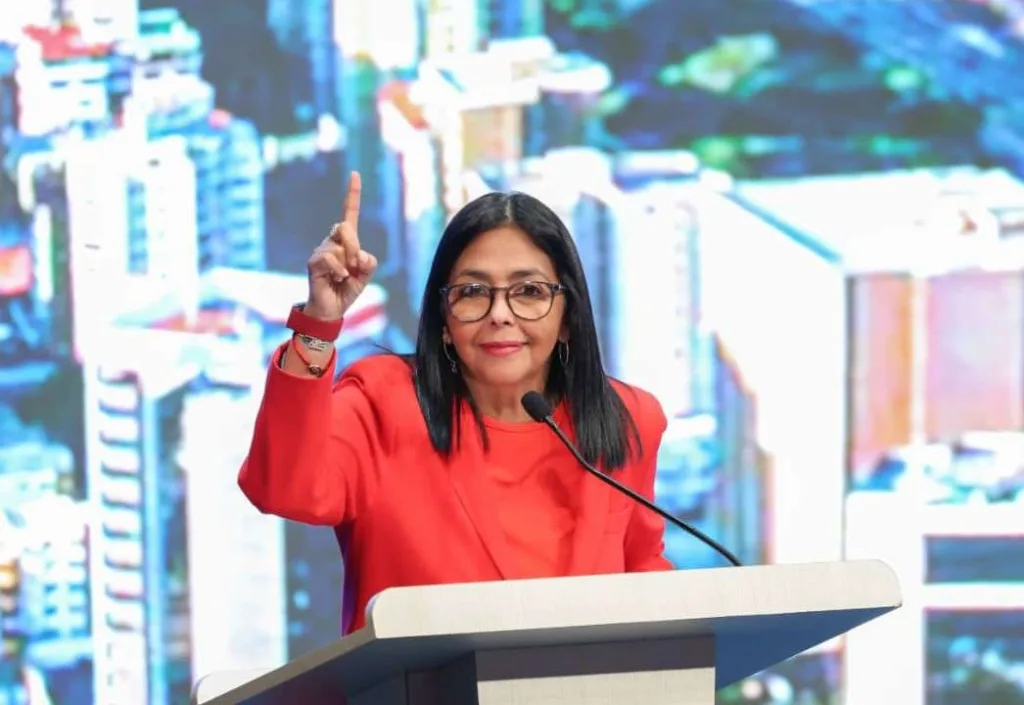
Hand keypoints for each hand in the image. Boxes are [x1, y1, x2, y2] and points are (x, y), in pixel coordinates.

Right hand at [305, 172, 377, 320]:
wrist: (333, 309)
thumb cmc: (348, 289)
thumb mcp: (366, 274)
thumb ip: (369, 261)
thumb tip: (357, 256)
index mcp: (347, 241)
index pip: (350, 212)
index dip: (352, 194)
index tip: (355, 174)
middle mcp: (332, 241)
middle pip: (345, 226)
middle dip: (355, 246)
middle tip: (356, 265)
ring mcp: (321, 250)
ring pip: (339, 245)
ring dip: (348, 264)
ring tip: (343, 277)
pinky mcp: (313, 261)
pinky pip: (330, 258)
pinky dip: (339, 270)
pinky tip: (337, 279)